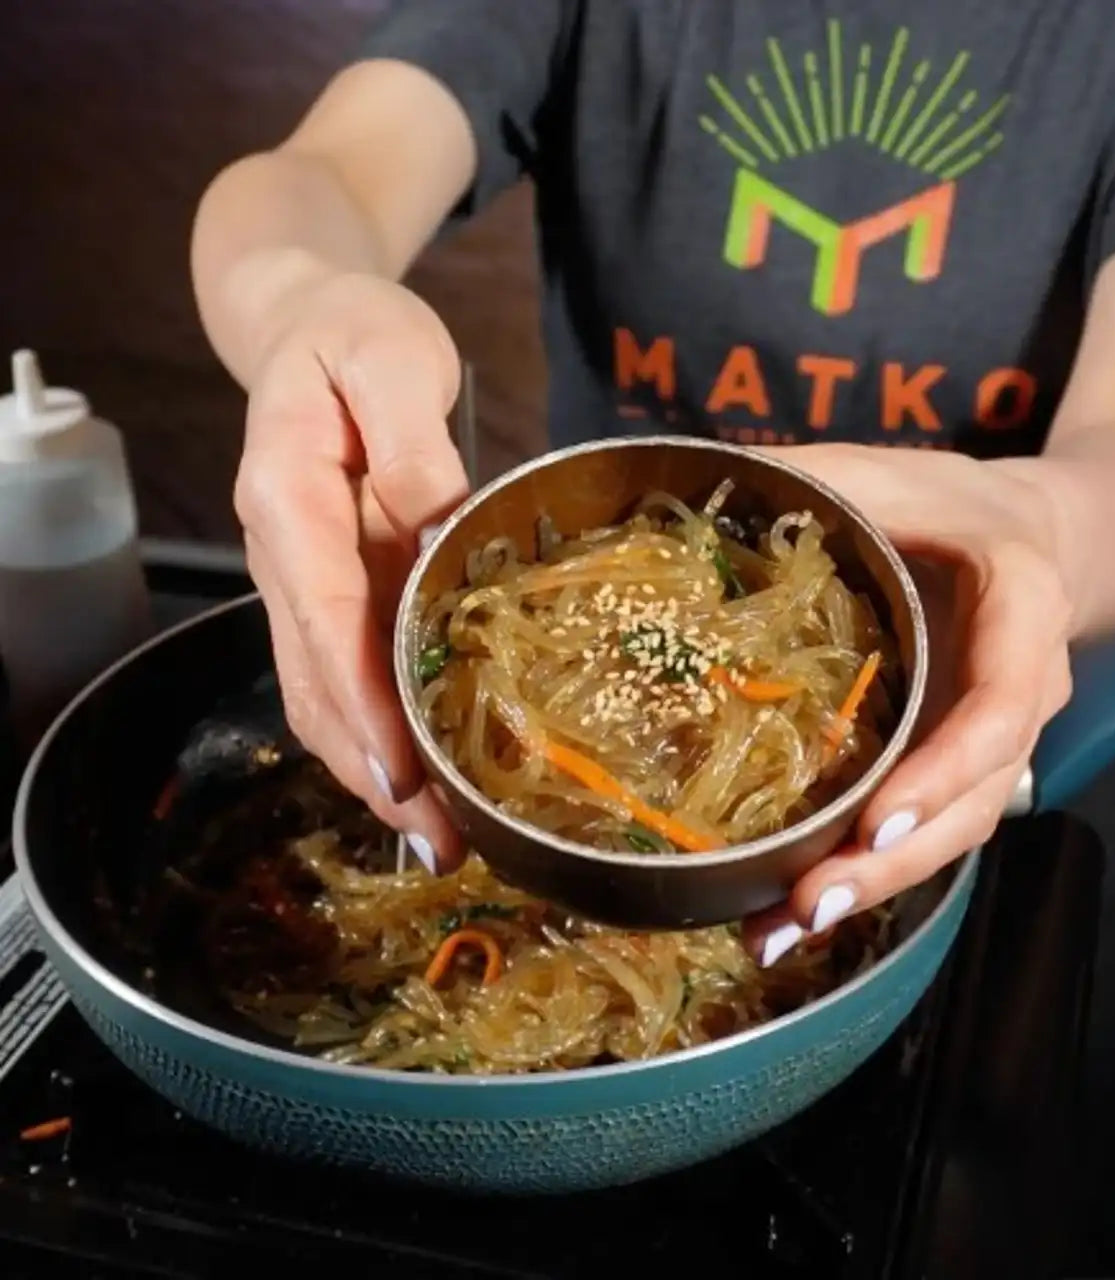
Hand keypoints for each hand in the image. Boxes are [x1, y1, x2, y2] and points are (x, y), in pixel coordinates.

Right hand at [233, 270, 467, 871]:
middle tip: (436, 836)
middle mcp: (283, 552)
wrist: (309, 323)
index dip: (360, 699)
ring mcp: (301, 578)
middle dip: (372, 764)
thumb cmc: (353, 336)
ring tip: (434, 831)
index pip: (323, 613)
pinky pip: (342, 672)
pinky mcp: (329, 588)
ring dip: (372, 765)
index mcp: (289, 495)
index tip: (401, 769)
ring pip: (321, 691)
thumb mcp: (389, 361)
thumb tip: (438, 523)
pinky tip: (418, 771)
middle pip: (316, 678)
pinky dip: (375, 730)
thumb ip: (410, 443)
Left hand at [742, 444, 1073, 965]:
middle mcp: (1019, 695)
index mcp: (1021, 614)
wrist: (1022, 533)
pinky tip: (789, 908)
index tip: (875, 819)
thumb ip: (820, 481)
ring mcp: (989, 743)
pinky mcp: (951, 765)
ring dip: (869, 888)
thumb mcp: (891, 475)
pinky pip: (921, 827)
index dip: (945, 770)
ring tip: (777, 931)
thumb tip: (706, 492)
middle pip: (972, 802)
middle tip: (804, 905)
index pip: (1001, 705)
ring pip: (947, 833)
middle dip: (889, 862)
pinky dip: (861, 870)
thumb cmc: (951, 500)